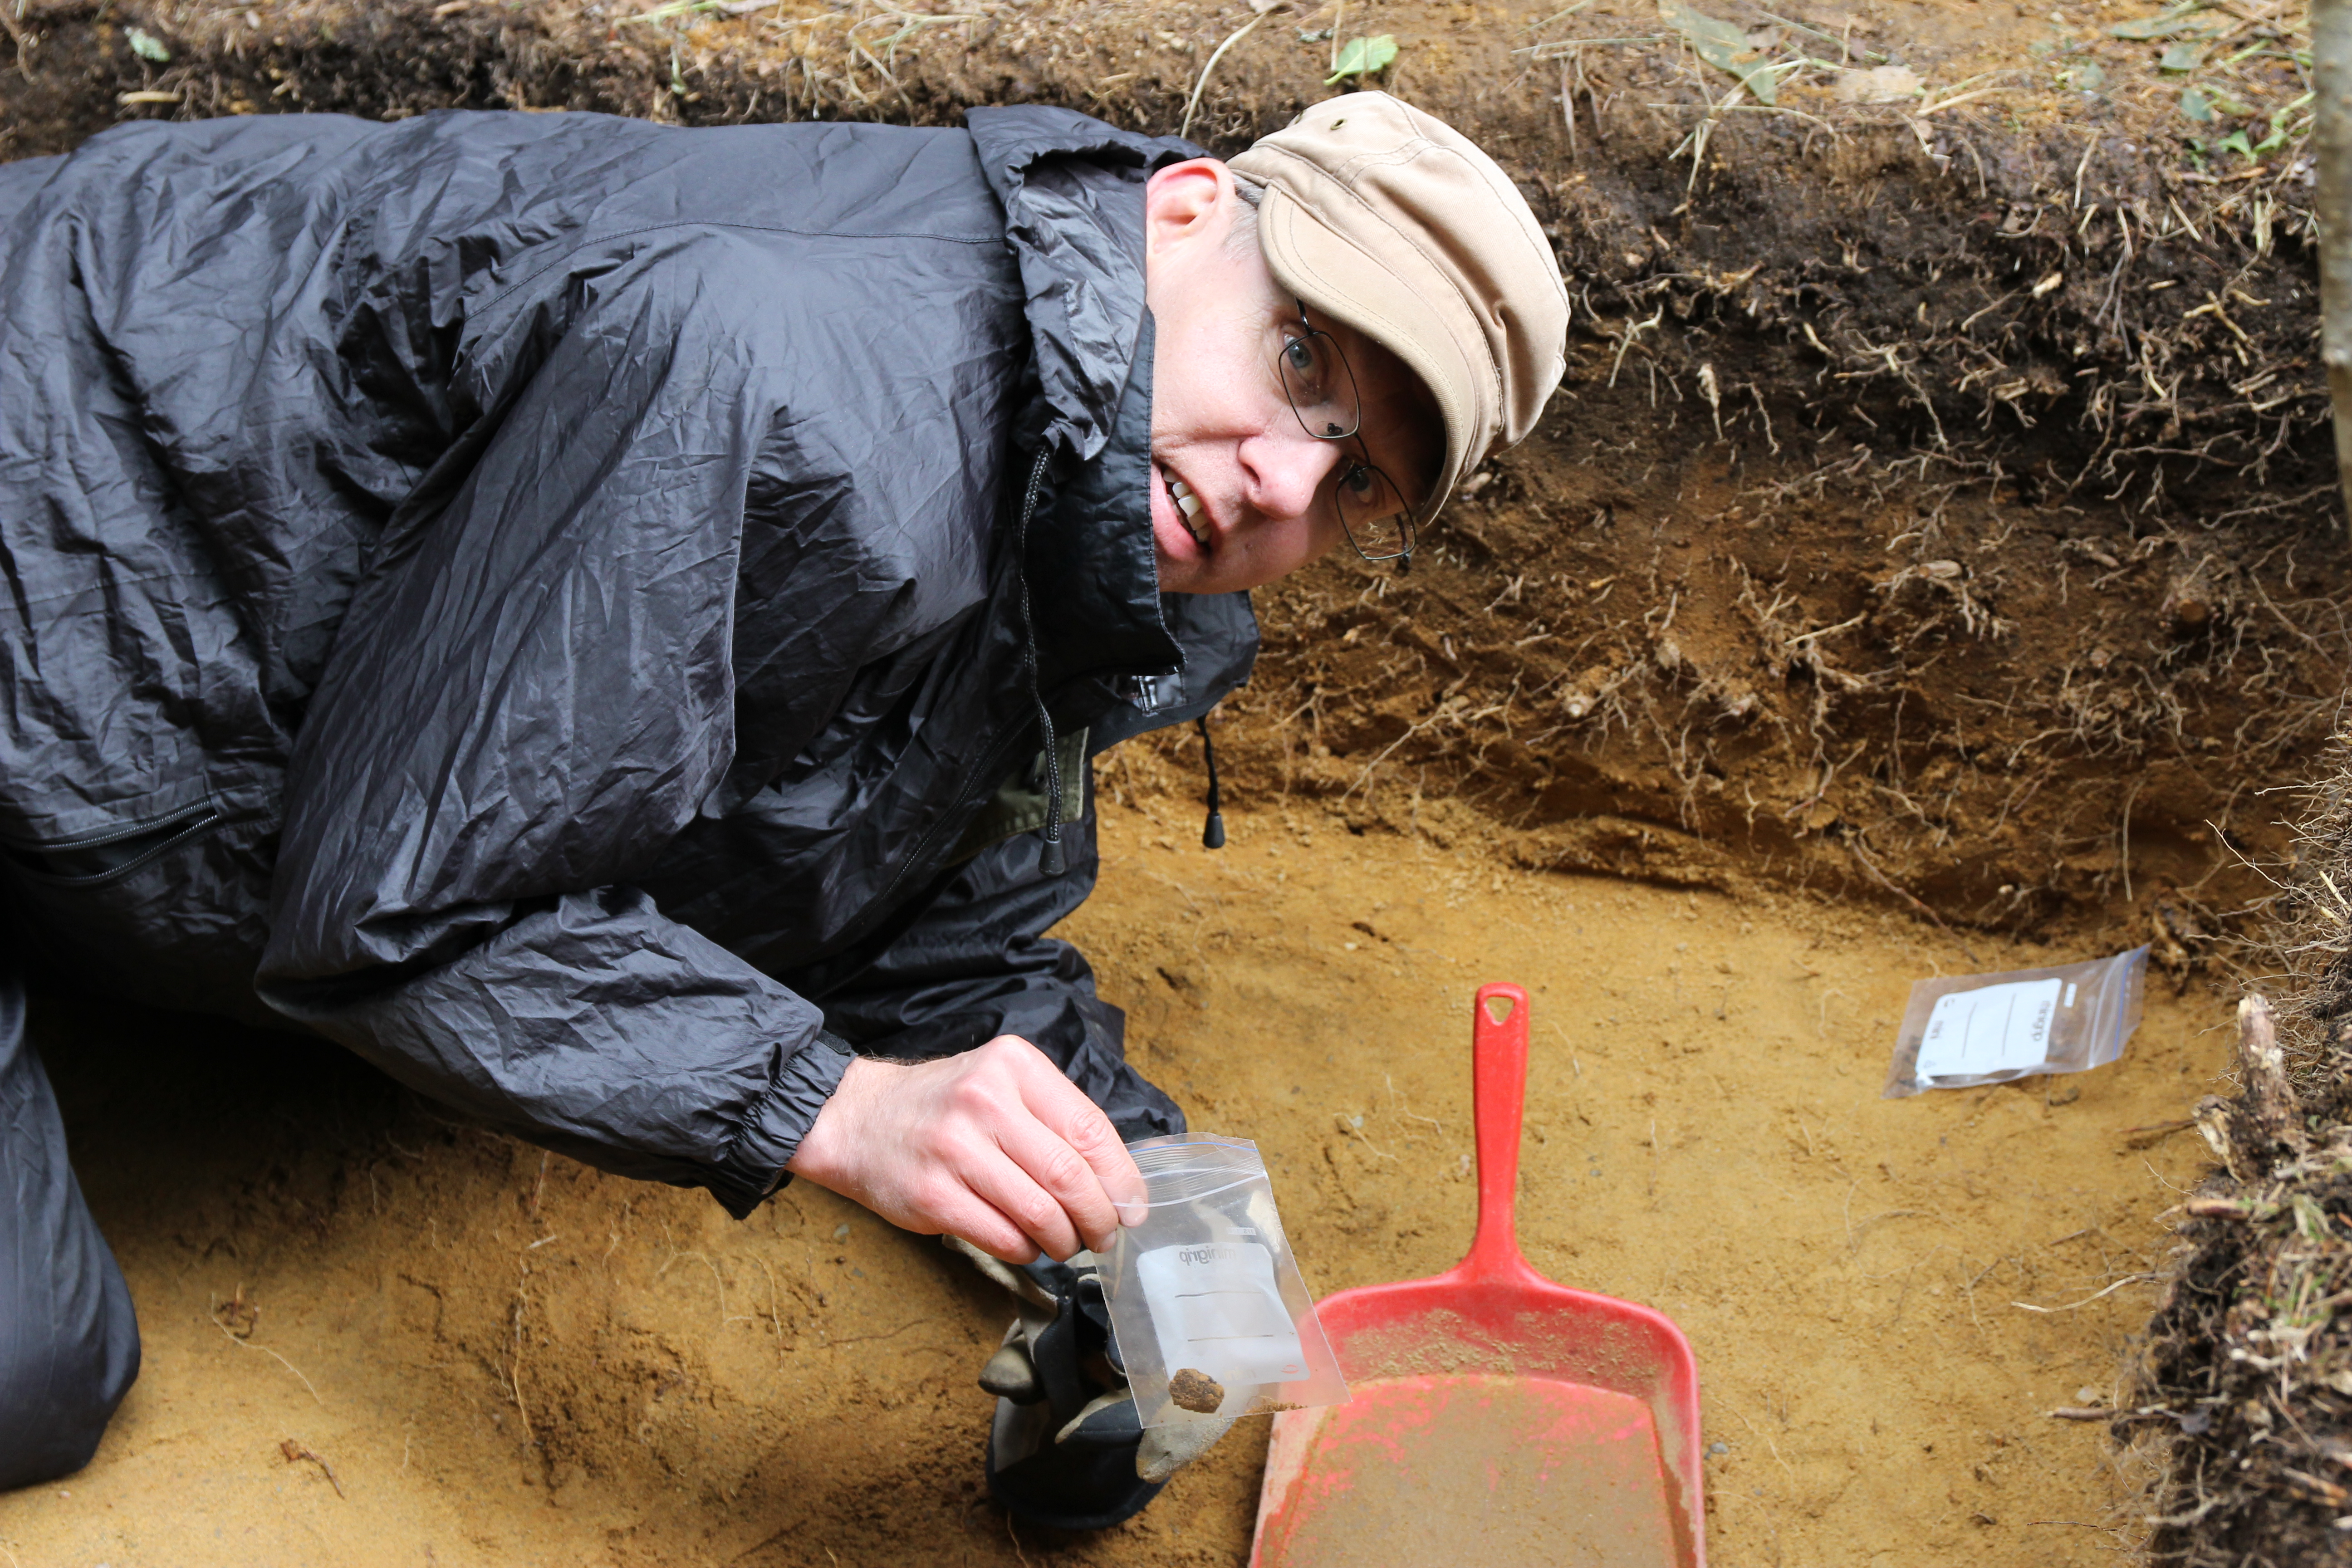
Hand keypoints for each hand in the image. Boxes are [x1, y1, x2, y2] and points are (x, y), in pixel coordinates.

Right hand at [785, 1036, 1145, 1261]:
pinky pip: (1004, 1237)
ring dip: (1066, 1240)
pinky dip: (1028, 1251)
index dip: (1121, 1177)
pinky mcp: (932, 1195)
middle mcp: (984, 1100)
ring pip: (1040, 1212)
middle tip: (1105, 1234)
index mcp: (1014, 1066)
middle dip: (1099, 1216)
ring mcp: (955, 1148)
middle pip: (1069, 1175)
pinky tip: (1028, 1245)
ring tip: (1068, 1243)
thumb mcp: (1003, 1085)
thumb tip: (1118, 1182)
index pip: (1089, 1128)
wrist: (859, 1120)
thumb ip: (1056, 1119)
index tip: (1133, 1206)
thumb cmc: (946, 1107)